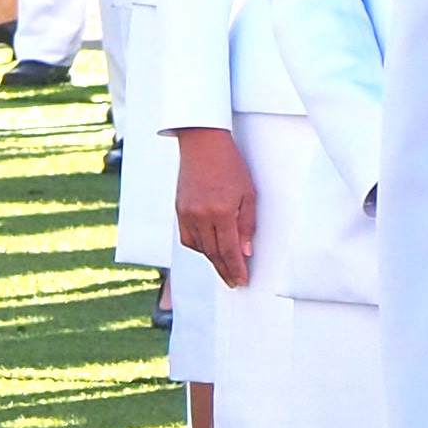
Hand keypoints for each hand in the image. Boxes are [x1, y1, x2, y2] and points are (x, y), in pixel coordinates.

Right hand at [170, 125, 257, 287]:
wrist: (203, 145)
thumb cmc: (230, 165)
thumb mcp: (248, 194)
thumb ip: (247, 224)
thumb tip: (245, 251)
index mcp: (221, 212)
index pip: (229, 250)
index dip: (236, 268)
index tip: (242, 280)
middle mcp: (201, 216)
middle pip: (213, 253)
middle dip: (225, 269)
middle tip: (234, 282)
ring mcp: (187, 214)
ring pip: (199, 247)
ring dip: (212, 260)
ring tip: (224, 268)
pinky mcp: (179, 210)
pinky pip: (188, 237)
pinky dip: (199, 247)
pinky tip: (208, 250)